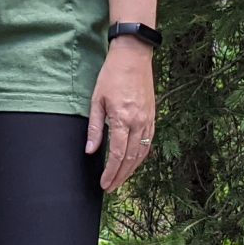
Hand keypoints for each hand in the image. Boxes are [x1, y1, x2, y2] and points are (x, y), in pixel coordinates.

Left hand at [86, 41, 155, 192]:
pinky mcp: (153, 117)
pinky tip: (133, 162)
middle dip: (120, 176)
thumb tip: (90, 150)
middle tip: (111, 188)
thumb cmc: (112, 75)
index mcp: (122, 118)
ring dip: (131, 169)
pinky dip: (141, 156)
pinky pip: (149, 143)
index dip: (110, 172)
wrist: (134, 56)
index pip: (117, 154)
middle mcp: (138, 122)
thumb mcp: (96, 100)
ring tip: (120, 179)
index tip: (104, 183)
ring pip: (142, 153)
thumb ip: (94, 128)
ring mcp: (148, 120)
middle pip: (130, 158)